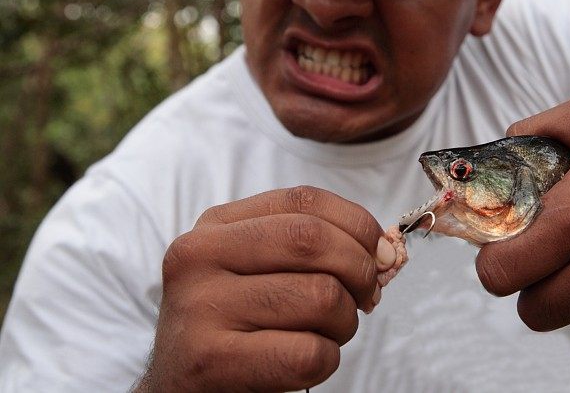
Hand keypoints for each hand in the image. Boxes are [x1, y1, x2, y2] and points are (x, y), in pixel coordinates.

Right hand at [136, 186, 396, 391]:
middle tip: (363, 298)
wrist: (178, 391)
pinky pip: (307, 352)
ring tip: (325, 334)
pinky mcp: (210, 360)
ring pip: (319, 296)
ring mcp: (201, 307)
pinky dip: (326, 360)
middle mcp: (199, 256)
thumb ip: (314, 249)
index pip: (303, 201)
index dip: (357, 224)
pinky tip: (304, 363)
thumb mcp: (260, 271)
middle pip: (312, 240)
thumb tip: (386, 249)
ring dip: (344, 322)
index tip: (377, 253)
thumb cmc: (236, 328)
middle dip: (359, 271)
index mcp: (216, 226)